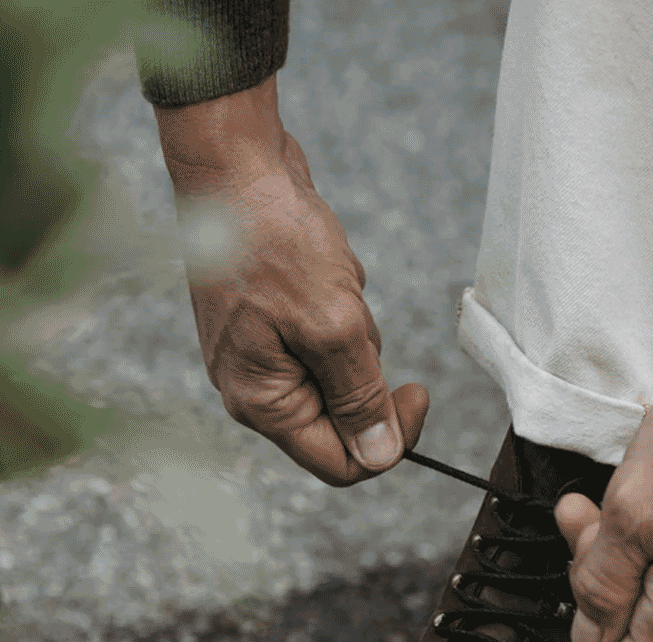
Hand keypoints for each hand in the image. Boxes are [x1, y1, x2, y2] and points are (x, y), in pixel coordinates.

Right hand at [155, 76, 424, 484]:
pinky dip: (343, 306)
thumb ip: (359, 397)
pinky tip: (324, 269)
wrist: (234, 166)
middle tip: (354, 315)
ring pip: (343, 372)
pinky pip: (331, 334)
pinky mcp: (273, 321)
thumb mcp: (333, 326)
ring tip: (330, 283)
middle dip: (367, 372)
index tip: (418, 390)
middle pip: (343, 419)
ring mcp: (262, 354)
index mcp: (262, 402)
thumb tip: (380, 454)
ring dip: (356, 332)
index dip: (389, 439)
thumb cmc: (272, 241)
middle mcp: (256, 387)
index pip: (340, 464)